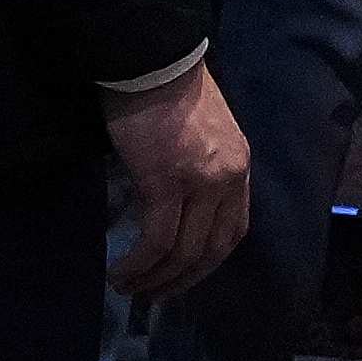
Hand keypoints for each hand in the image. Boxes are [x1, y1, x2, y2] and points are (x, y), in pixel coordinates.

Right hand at [100, 66, 251, 300]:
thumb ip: (198, 171)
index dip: (209, 261)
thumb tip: (172, 204)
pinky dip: (141, 261)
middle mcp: (230, 178)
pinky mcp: (168, 183)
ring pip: (185, 250)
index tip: (184, 278)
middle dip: (184, 280)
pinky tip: (122, 270)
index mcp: (239, 167)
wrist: (152, 63)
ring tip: (130, 289)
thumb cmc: (167, 94)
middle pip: (214, 247)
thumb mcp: (199, 137)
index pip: (235, 228)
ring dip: (156, 277)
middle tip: (155, 297)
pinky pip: (159, 238)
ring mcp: (203, 182)